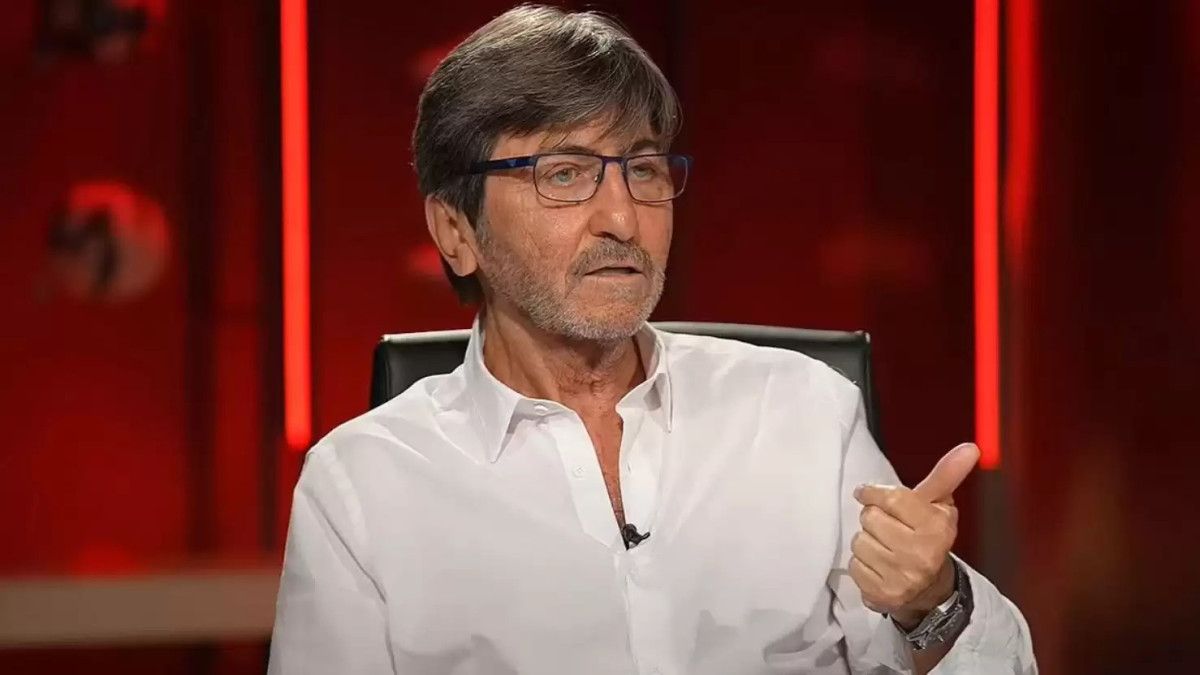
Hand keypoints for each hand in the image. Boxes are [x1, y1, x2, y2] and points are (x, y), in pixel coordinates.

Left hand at [849, 442, 979, 628]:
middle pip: (870, 518)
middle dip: (874, 518)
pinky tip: (878, 565)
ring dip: (866, 541)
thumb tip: (971, 448)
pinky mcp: (882, 594)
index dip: (874, 493)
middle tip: (888, 527)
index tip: (868, 493)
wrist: (930, 587)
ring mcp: (901, 577)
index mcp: (936, 527)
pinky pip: (854, 566)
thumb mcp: (939, 504)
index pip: (891, 498)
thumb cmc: (929, 536)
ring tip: (884, 547)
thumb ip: (947, 475)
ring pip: (858, 541)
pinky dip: (862, 564)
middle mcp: (920, 553)